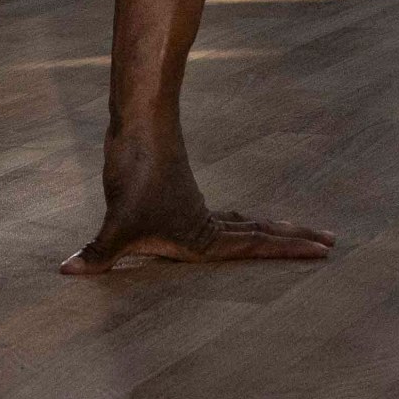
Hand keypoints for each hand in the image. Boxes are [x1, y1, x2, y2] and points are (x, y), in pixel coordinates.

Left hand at [66, 140, 333, 273]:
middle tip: (331, 241)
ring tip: (293, 232)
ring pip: (243, 221)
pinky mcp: (178, 193)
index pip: (256, 245)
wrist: (139, 126)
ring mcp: (194, 206)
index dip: (289, 250)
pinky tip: (230, 223)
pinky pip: (220, 214)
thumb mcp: (117, 222)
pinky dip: (237, 221)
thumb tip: (67, 272)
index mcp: (202, 236)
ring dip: (269, 228)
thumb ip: (99, 253)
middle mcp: (206, 222)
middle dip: (293, 240)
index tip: (325, 249)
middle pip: (260, 232)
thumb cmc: (135, 174)